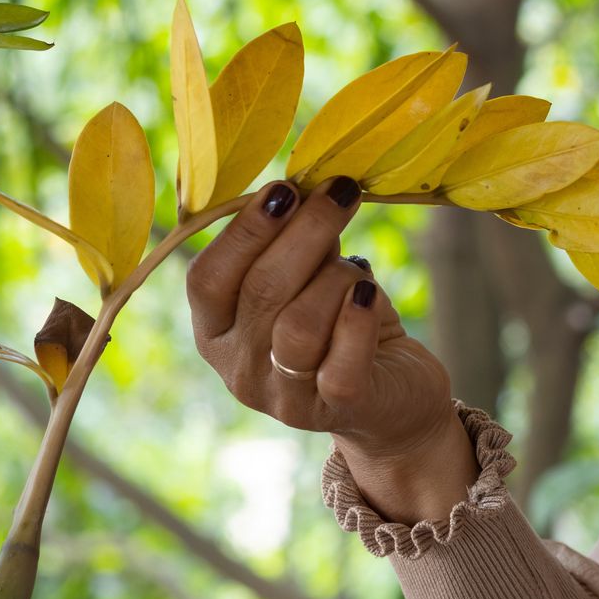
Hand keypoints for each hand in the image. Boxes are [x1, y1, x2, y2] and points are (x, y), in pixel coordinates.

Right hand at [186, 178, 477, 522]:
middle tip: (341, 191)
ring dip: (335, 279)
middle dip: (305, 230)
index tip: (285, 188)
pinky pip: (342, 362)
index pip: (206, 278)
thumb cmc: (340, 326)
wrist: (392, 399)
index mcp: (215, 332)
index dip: (244, 231)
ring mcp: (284, 397)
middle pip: (260, 290)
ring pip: (297, 325)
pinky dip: (358, 320)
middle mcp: (239, 369)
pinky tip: (369, 297)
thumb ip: (295, 245)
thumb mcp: (307, 281)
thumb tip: (304, 190)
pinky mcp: (337, 410)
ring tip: (357, 272)